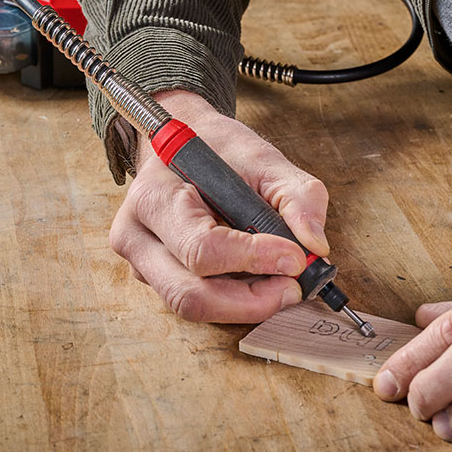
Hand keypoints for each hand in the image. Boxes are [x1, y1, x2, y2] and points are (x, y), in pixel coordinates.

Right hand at [108, 90, 329, 322]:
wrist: (189, 145)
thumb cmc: (220, 150)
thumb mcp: (264, 159)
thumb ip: (298, 196)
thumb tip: (315, 244)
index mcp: (154, 197)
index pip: (201, 248)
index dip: (254, 259)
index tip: (296, 257)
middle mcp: (136, 237)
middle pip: (190, 295)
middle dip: (251, 301)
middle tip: (293, 287)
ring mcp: (142, 263)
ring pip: (194, 307)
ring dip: (245, 305)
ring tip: (281, 283)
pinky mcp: (157, 279)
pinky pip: (197, 303)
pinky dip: (235, 300)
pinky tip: (259, 279)